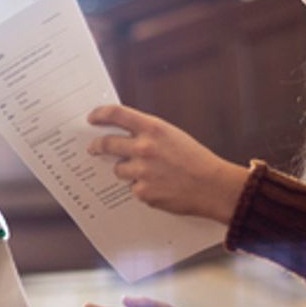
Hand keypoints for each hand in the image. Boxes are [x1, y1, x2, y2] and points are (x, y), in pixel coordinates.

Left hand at [87, 104, 247, 223]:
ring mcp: (141, 171)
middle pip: (107, 143)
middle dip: (97, 146)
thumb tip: (125, 135)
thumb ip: (149, 133)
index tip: (92, 118)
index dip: (99, 114)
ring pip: (118, 169)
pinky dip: (142, 188)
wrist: (213, 186)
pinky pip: (133, 188)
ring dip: (127, 170)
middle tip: (93, 148)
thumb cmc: (196, 160)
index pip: (116, 114)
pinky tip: (160, 187)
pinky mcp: (143, 192)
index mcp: (153, 128)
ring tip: (148, 173)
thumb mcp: (173, 135)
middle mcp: (144, 148)